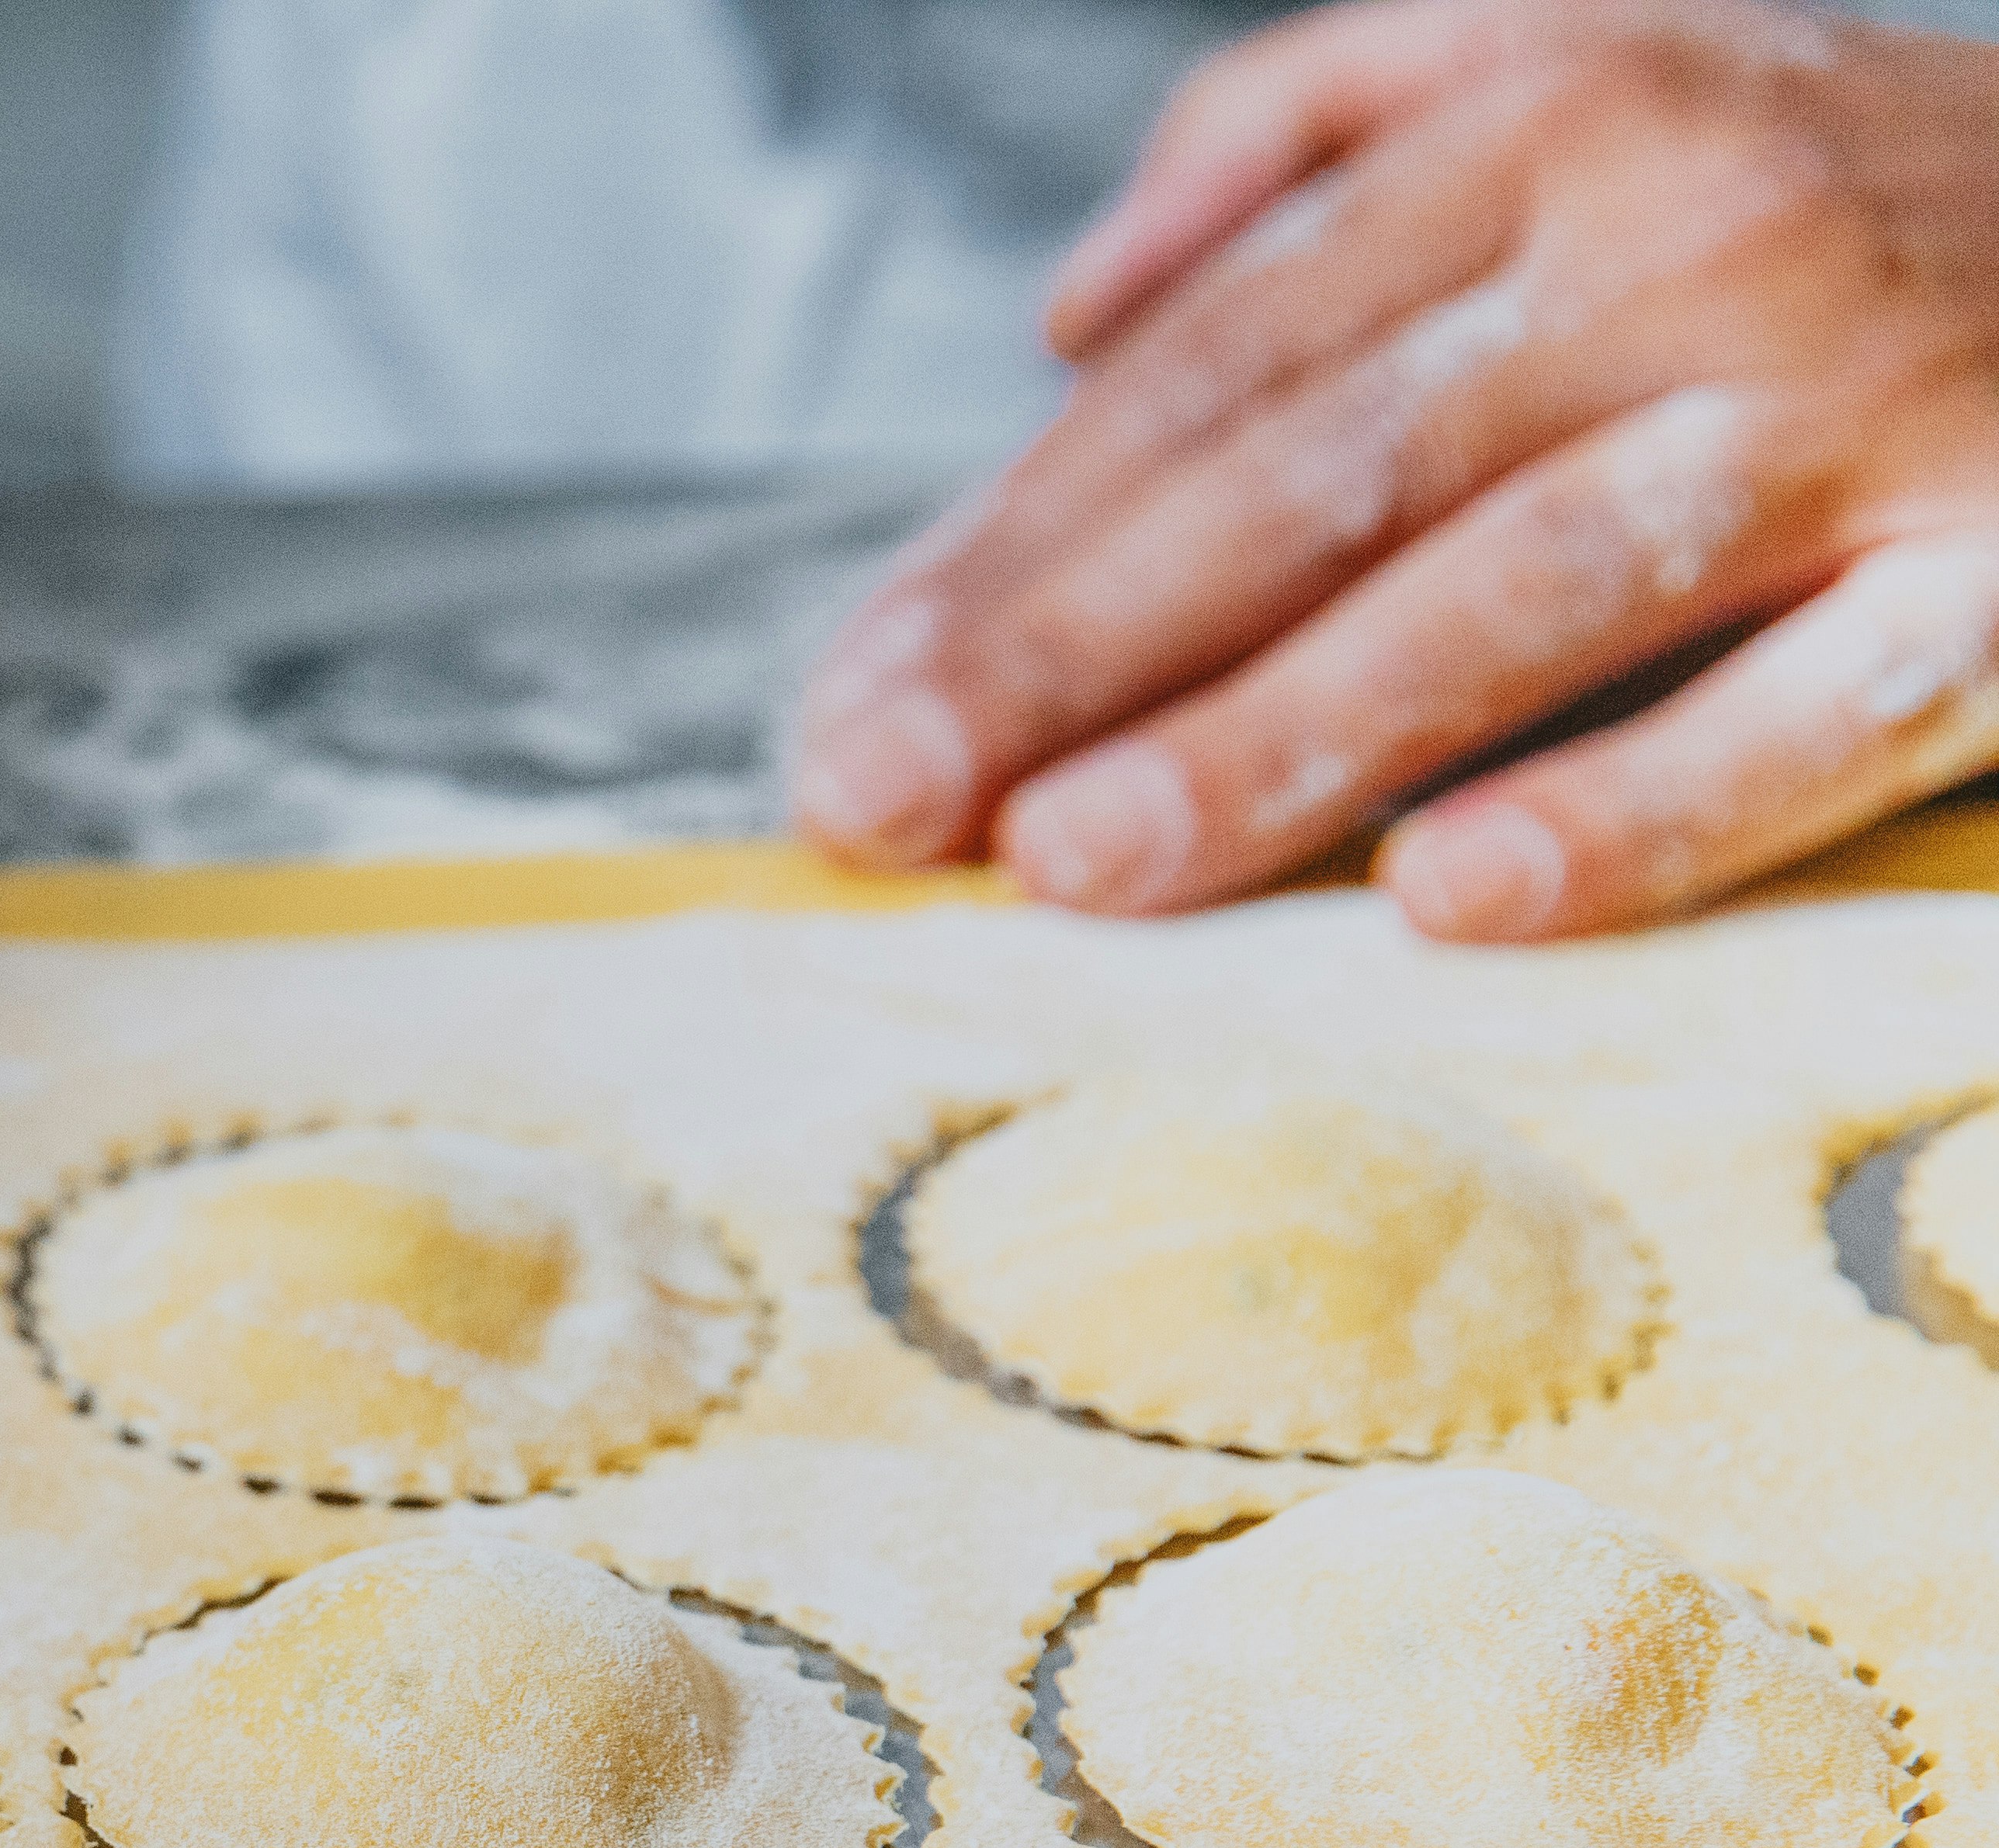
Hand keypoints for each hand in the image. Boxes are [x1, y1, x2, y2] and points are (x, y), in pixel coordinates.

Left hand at [792, 0, 1998, 940]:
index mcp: (1557, 125)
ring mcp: (1856, 422)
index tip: (855, 688)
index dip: (1015, 541)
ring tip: (1071, 864)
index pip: (1217, 368)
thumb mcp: (1569, 60)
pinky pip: (1800, 721)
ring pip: (1516, 600)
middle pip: (1321, 480)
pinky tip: (1449, 899)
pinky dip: (1627, 814)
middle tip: (883, 798)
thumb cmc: (1808, 170)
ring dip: (1278, 741)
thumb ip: (1297, 137)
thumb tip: (1068, 319)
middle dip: (1075, 652)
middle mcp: (1693, 255)